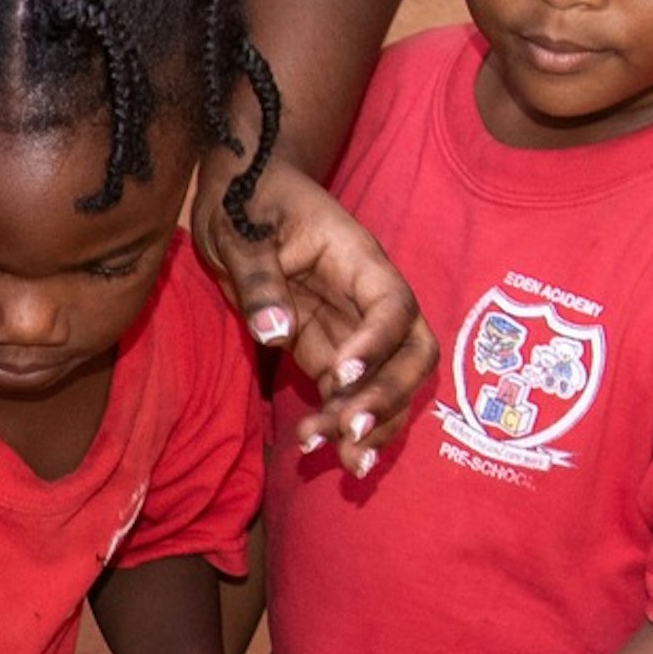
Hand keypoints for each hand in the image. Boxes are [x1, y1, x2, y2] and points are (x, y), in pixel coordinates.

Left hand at [195, 151, 428, 476]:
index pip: (391, 306)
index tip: (341, 376)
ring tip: (343, 461)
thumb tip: (275, 332)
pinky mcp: (324, 349)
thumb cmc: (246, 200)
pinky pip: (349, 392)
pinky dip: (345, 423)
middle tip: (349, 432)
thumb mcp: (241, 229)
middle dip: (389, 395)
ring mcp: (350, 326)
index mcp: (357, 260)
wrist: (241, 192)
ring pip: (387, 380)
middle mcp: (365, 298)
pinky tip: (331, 458)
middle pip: (411, 350)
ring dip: (373, 421)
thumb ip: (259, 279)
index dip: (377, 343)